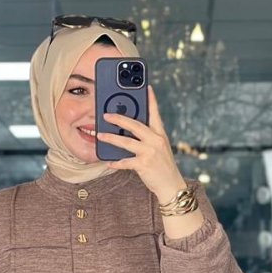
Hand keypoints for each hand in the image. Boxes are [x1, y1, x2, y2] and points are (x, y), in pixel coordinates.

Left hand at [98, 86, 185, 204]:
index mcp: (160, 134)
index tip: (146, 86)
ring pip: (126, 142)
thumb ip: (148, 137)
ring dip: (111, 138)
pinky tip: (108, 161)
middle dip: (119, 118)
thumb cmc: (163, 166)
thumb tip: (128, 130)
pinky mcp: (144, 165)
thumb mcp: (159, 148)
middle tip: (106, 115)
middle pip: (135, 125)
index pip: (155, 113)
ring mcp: (150, 152)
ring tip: (99, 135)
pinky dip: (115, 163)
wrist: (172, 186)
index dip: (150, 99)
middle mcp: (156, 140)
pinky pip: (125, 162)